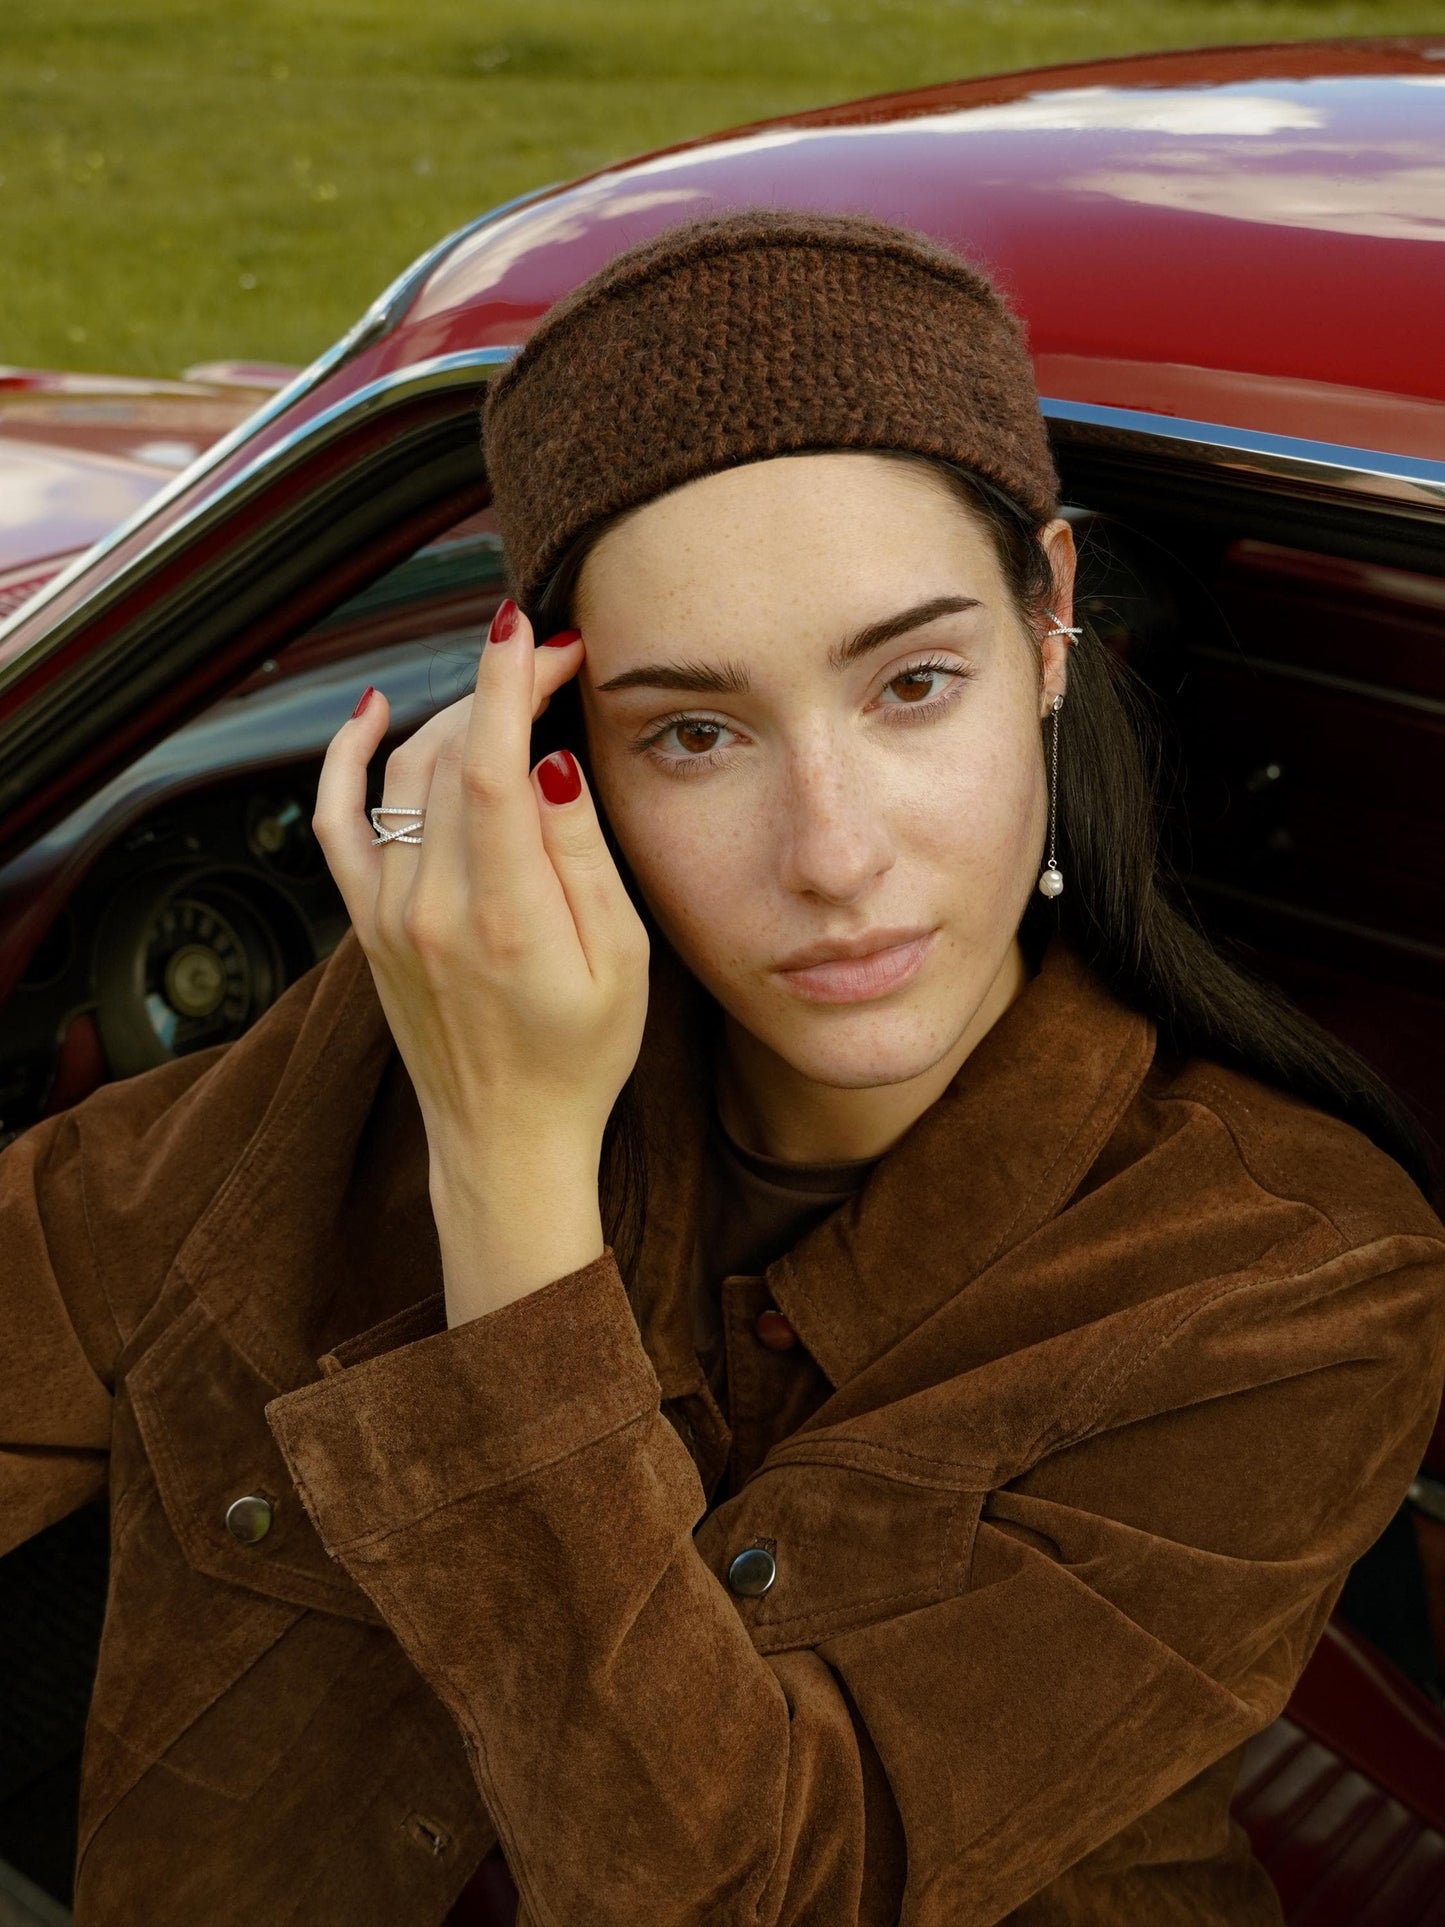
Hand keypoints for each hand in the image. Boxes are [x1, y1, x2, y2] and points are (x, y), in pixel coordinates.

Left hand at [312, 600, 650, 1312]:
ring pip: (404, 772)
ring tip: (507, 691)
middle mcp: (430, 907)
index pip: (493, 764)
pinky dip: (347, 757)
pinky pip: (337, 819)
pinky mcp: (366, 922)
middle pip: (453, 754)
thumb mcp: (622, 962)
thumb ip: (582, 859)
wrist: (504, 1137)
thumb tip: (550, 762)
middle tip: (554, 659)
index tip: (535, 628)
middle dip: (501, 686)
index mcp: (504, 917)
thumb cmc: (581, 1056)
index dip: (508, 680)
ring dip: (454, 714)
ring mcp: (387, 913)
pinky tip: (374, 710)